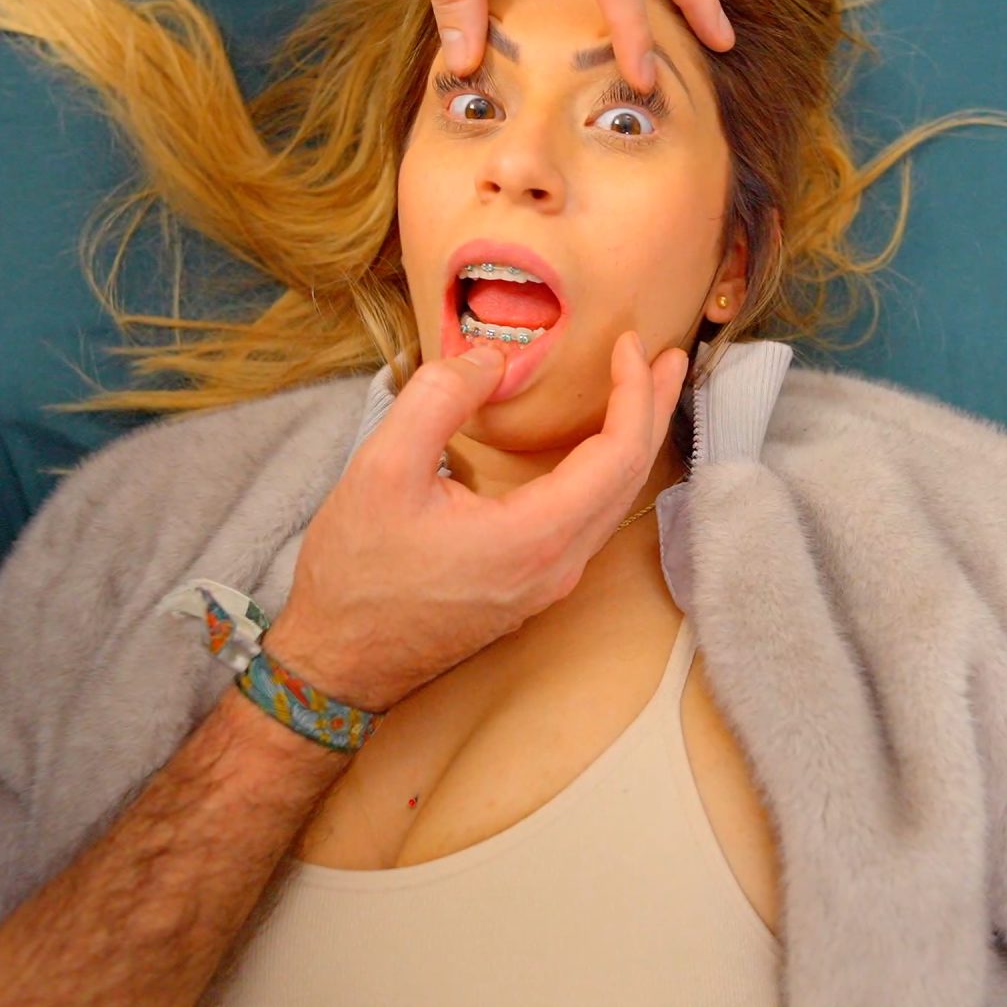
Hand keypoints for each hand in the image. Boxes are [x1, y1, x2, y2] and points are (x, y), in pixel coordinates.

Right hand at [264, 332, 690, 712]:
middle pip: (632, 478)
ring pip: (615, 502)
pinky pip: (590, 521)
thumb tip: (490, 358)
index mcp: (535, 538)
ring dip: (633, 441)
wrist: (338, 662)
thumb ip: (439, 399)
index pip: (618, 455)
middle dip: (653, 410)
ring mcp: (548, 583)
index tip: (631, 344)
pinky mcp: (532, 587)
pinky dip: (606, 472)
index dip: (635, 393)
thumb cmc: (356, 574)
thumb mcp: (382, 468)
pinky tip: (596, 447)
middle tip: (668, 356)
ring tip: (643, 390)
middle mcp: (558, 566)